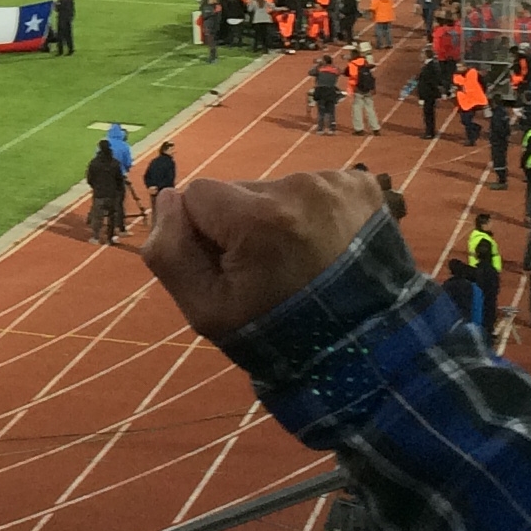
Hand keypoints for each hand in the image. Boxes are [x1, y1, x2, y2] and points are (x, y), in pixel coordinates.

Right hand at [143, 171, 381, 338]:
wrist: (362, 346)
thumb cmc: (276, 331)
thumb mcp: (206, 311)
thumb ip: (170, 253)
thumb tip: (167, 199)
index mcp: (258, 217)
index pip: (196, 194)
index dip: (204, 234)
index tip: (229, 267)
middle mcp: (298, 188)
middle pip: (239, 191)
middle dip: (241, 224)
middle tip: (267, 270)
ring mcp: (336, 184)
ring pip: (275, 190)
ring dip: (277, 219)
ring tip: (301, 262)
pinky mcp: (362, 185)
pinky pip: (313, 189)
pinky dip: (312, 214)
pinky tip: (325, 247)